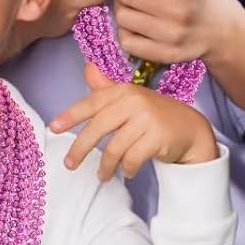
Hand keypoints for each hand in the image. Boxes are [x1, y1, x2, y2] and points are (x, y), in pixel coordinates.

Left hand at [50, 63, 219, 180]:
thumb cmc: (154, 115)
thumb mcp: (130, 99)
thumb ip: (107, 88)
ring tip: (102, 176)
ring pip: (115, 147)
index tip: (53, 128)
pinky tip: (126, 172)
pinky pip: (132, 158)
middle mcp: (135, 101)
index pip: (92, 103)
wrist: (191, 130)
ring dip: (105, 166)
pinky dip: (126, 169)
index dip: (71, 115)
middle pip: (99, 127)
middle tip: (70, 164)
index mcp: (124, 91)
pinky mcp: (158, 137)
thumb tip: (87, 68)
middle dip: (81, 147)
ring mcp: (148, 119)